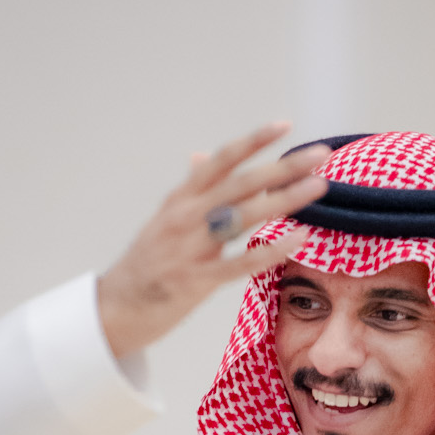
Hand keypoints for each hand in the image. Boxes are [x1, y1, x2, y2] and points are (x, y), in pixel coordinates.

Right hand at [96, 126, 329, 358]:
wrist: (114, 309)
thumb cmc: (146, 264)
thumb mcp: (163, 220)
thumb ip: (189, 190)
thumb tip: (201, 156)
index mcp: (179, 199)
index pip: (221, 161)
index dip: (253, 141)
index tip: (285, 125)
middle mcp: (184, 216)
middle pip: (240, 183)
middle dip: (283, 168)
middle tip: (321, 156)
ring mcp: (188, 248)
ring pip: (243, 216)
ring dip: (284, 200)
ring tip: (318, 188)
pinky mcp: (194, 281)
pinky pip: (240, 263)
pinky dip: (271, 250)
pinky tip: (299, 238)